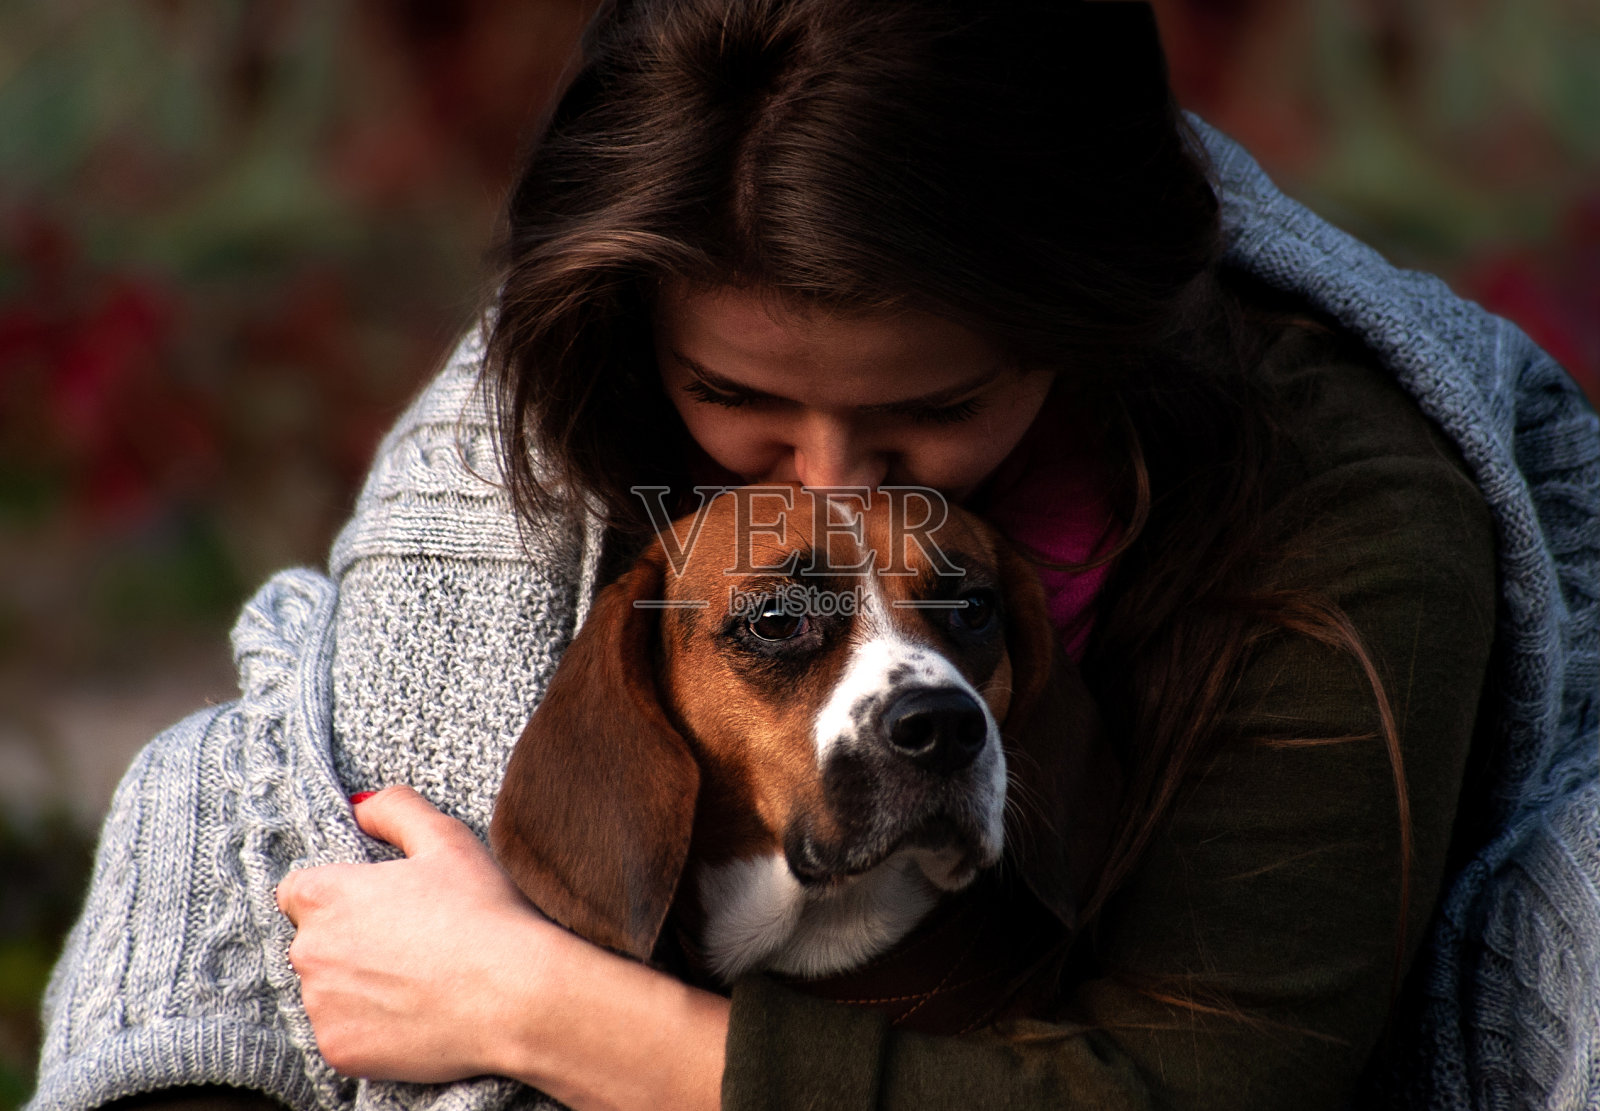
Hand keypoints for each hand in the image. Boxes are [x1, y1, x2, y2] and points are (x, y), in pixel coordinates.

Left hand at [276, 785, 728, 1109]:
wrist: (514, 996)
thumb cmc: (482, 912)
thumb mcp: (446, 838)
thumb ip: (394, 809)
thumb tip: (360, 805)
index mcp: (324, 894)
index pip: (298, 891)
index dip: (339, 896)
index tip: (378, 907)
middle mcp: (309, 951)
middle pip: (312, 942)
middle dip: (348, 942)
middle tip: (409, 944)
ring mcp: (321, 1005)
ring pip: (327, 991)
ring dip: (357, 986)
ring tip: (417, 981)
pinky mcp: (339, 1050)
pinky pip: (343, 1034)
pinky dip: (370, 1028)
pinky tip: (414, 1014)